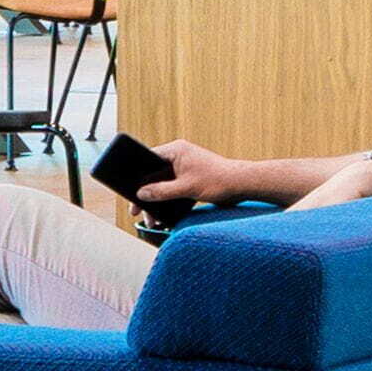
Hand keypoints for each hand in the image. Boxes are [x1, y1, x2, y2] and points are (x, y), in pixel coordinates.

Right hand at [144, 144, 277, 207]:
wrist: (242, 185)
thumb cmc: (218, 180)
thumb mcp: (185, 188)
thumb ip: (161, 191)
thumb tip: (142, 194)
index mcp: (176, 151)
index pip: (147, 159)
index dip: (136, 176)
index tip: (129, 191)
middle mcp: (179, 156)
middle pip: (153, 175)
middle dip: (146, 195)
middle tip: (136, 211)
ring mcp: (185, 167)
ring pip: (163, 184)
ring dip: (157, 201)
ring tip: (152, 219)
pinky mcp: (191, 178)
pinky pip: (173, 188)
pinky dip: (168, 201)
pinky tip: (164, 215)